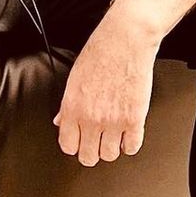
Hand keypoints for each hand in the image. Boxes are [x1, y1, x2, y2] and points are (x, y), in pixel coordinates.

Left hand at [52, 1, 159, 165]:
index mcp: (73, 107)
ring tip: (112, 135)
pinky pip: (132, 147)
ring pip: (110, 155)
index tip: (78, 140)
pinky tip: (127, 132)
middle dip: (91, 150)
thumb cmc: (100, 52)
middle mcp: (91, 118)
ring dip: (111, 147)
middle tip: (95, 140)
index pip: (67, 145)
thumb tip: (60, 121)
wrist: (125, 40)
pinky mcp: (135, 119)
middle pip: (88, 157)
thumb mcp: (75, 76)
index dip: (73, 144)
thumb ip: (67, 104)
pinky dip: (129, 143)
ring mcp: (114, 121)